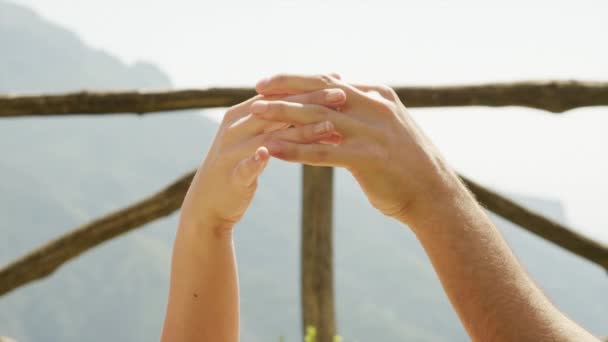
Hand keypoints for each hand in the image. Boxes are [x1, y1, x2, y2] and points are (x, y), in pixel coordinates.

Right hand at [179, 88, 346, 232]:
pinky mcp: (231, 177)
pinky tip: (271, 155)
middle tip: (342, 96)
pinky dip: (257, 161)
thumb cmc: (239, 165)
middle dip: (311, 102)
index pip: (278, 95)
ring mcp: (230, 152)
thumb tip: (308, 101)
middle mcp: (235, 128)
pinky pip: (246, 167)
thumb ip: (276, 120)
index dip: (307, 87)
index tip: (338, 79)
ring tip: (329, 127)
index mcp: (241, 115)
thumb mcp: (257, 138)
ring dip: (299, 132)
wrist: (208, 204)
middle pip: (276, 111)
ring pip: (269, 138)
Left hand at [253, 74, 457, 223]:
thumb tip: (339, 97)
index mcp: (377, 95)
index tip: (272, 82)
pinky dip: (295, 150)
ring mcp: (371, 131)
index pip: (328, 81)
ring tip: (256, 114)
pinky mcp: (367, 157)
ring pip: (318, 117)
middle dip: (285, 87)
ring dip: (283, 114)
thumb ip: (361, 111)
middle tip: (257, 88)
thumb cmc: (406, 162)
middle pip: (320, 90)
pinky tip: (273, 151)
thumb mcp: (385, 126)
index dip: (297, 80)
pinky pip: (323, 151)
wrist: (434, 194)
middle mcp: (374, 107)